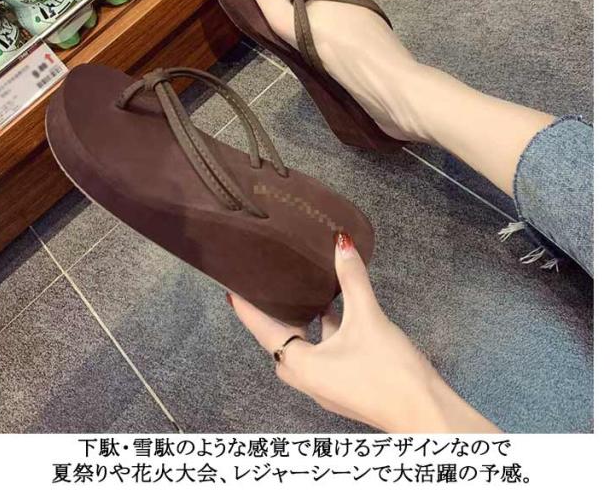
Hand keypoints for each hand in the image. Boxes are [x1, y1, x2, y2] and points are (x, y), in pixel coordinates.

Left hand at [228, 233, 498, 432]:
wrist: (425, 414)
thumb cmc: (389, 371)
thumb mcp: (368, 319)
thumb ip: (352, 279)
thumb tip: (341, 241)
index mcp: (302, 367)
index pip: (263, 332)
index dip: (247, 309)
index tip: (230, 290)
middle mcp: (308, 379)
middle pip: (280, 342)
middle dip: (272, 315)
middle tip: (265, 287)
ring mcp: (327, 386)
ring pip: (305, 348)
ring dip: (302, 323)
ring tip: (300, 292)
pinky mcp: (346, 385)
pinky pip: (324, 354)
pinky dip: (324, 332)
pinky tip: (338, 311)